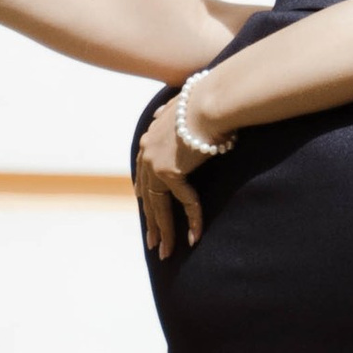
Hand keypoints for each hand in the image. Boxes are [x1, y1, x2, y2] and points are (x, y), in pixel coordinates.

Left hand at [136, 90, 210, 259]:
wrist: (209, 100)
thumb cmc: (205, 99)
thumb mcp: (183, 105)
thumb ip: (171, 115)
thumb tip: (165, 113)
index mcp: (148, 138)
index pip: (143, 175)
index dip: (147, 196)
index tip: (150, 211)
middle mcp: (146, 152)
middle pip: (147, 195)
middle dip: (151, 221)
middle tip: (153, 243)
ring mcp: (155, 163)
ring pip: (158, 206)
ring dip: (164, 231)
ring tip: (166, 252)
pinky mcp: (169, 171)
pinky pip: (184, 203)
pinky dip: (191, 221)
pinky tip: (194, 237)